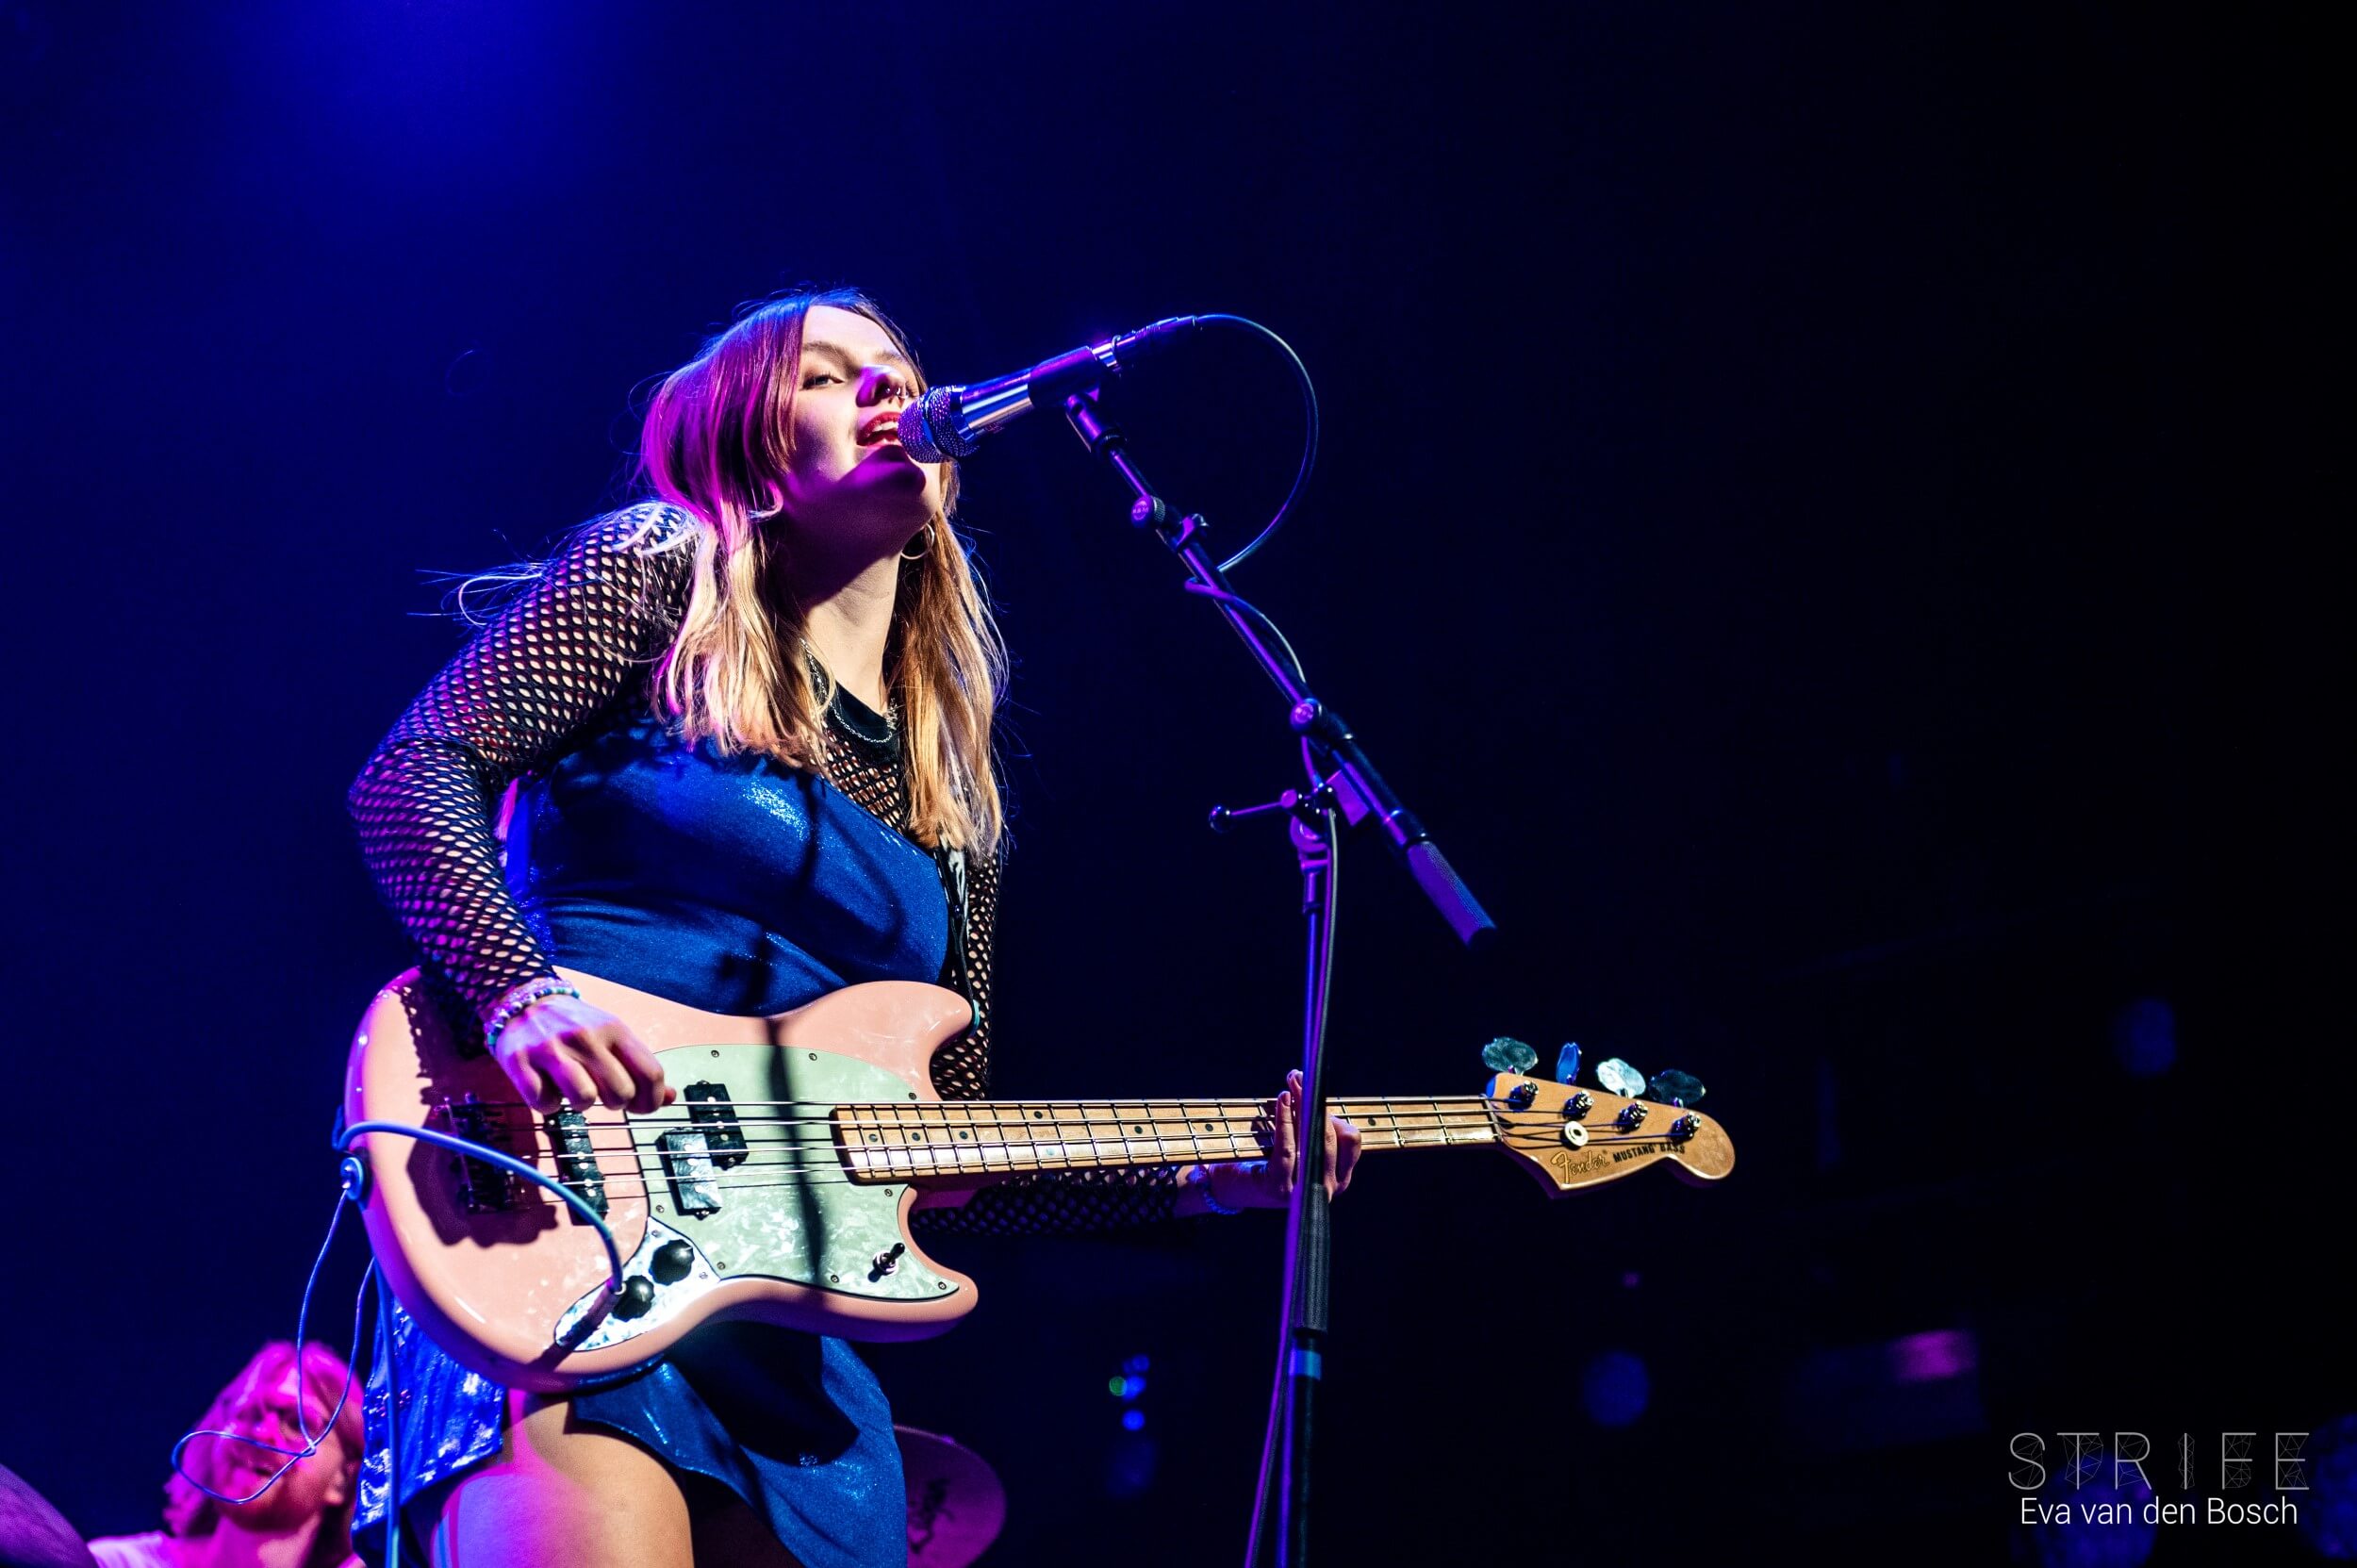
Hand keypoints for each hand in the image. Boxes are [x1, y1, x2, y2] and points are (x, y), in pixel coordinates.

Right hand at [490, 994, 674, 1114]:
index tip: (642, 1107)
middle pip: (621, 1093)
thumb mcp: (612, 1035)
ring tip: (574, 1091)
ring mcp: (552, 1049)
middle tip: (602, 1093)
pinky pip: (544, 1103)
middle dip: (615, 1103)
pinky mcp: (520, 1062)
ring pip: (585, 1099)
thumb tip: (670, 1097)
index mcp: (614, 1029)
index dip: (652, 1100)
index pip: (651, 1074)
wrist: (523, 998)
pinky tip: (546, 1088)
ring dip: (581, 1105)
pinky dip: (547, 1104)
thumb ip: (640, 1065)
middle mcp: (586, 1037)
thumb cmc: (575, 1025)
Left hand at [1194, 1069, 1361, 1212]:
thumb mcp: (1305, 1148)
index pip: (1351, 1141)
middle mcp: (1328, 1188)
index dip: (1336, 1114)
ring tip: (1292, 1083)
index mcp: (1340, 1177)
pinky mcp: (1280, 1187)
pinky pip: (1287, 1148)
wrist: (1240, 1189)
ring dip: (1300, 1105)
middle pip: (1328, 1137)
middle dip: (1315, 1102)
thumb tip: (1315, 1092)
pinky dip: (1286, 1120)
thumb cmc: (1276, 1163)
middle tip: (1302, 1078)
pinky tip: (1283, 1100)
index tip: (1319, 1092)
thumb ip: (1316, 1128)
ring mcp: (1304, 1190)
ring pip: (1308, 1139)